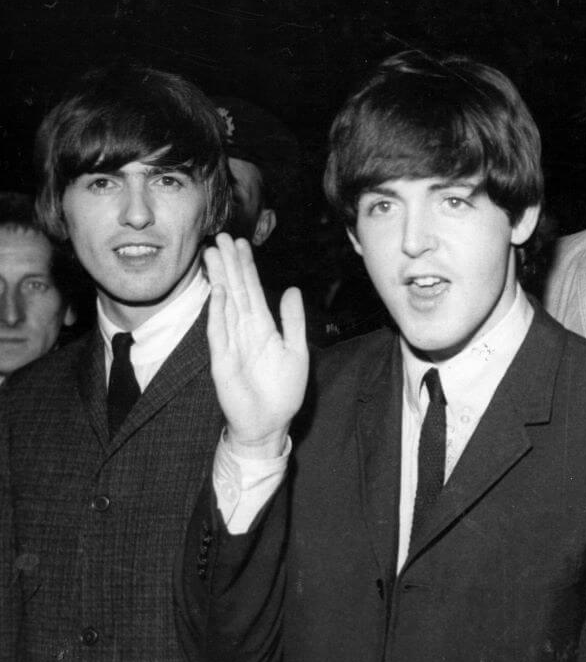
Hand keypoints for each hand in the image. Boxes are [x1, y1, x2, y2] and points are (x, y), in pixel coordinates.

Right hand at [205, 233, 307, 457]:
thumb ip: (294, 320)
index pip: (252, 290)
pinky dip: (219, 313)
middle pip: (236, 290)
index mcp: (262, 327)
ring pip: (225, 305)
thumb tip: (291, 290)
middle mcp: (244, 331)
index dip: (246, 266)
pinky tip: (219, 291)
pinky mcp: (223, 362)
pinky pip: (220, 333)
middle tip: (220, 237)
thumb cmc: (283, 391)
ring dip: (220, 279)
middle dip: (228, 264)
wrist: (270, 424)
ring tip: (213, 254)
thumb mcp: (296, 350)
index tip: (239, 243)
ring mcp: (231, 344)